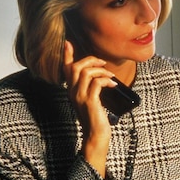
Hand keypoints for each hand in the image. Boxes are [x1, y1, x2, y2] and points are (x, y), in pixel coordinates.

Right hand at [63, 41, 115, 175]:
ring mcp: (80, 97)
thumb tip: (98, 75)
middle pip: (75, 66)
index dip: (67, 55)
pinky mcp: (89, 102)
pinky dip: (106, 80)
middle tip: (103, 63)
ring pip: (85, 72)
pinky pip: (96, 83)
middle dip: (90, 60)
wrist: (95, 136)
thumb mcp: (90, 100)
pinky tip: (113, 85)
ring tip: (110, 76)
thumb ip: (90, 88)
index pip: (66, 69)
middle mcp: (72, 92)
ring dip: (101, 71)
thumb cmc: (96, 118)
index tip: (68, 42)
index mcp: (72, 90)